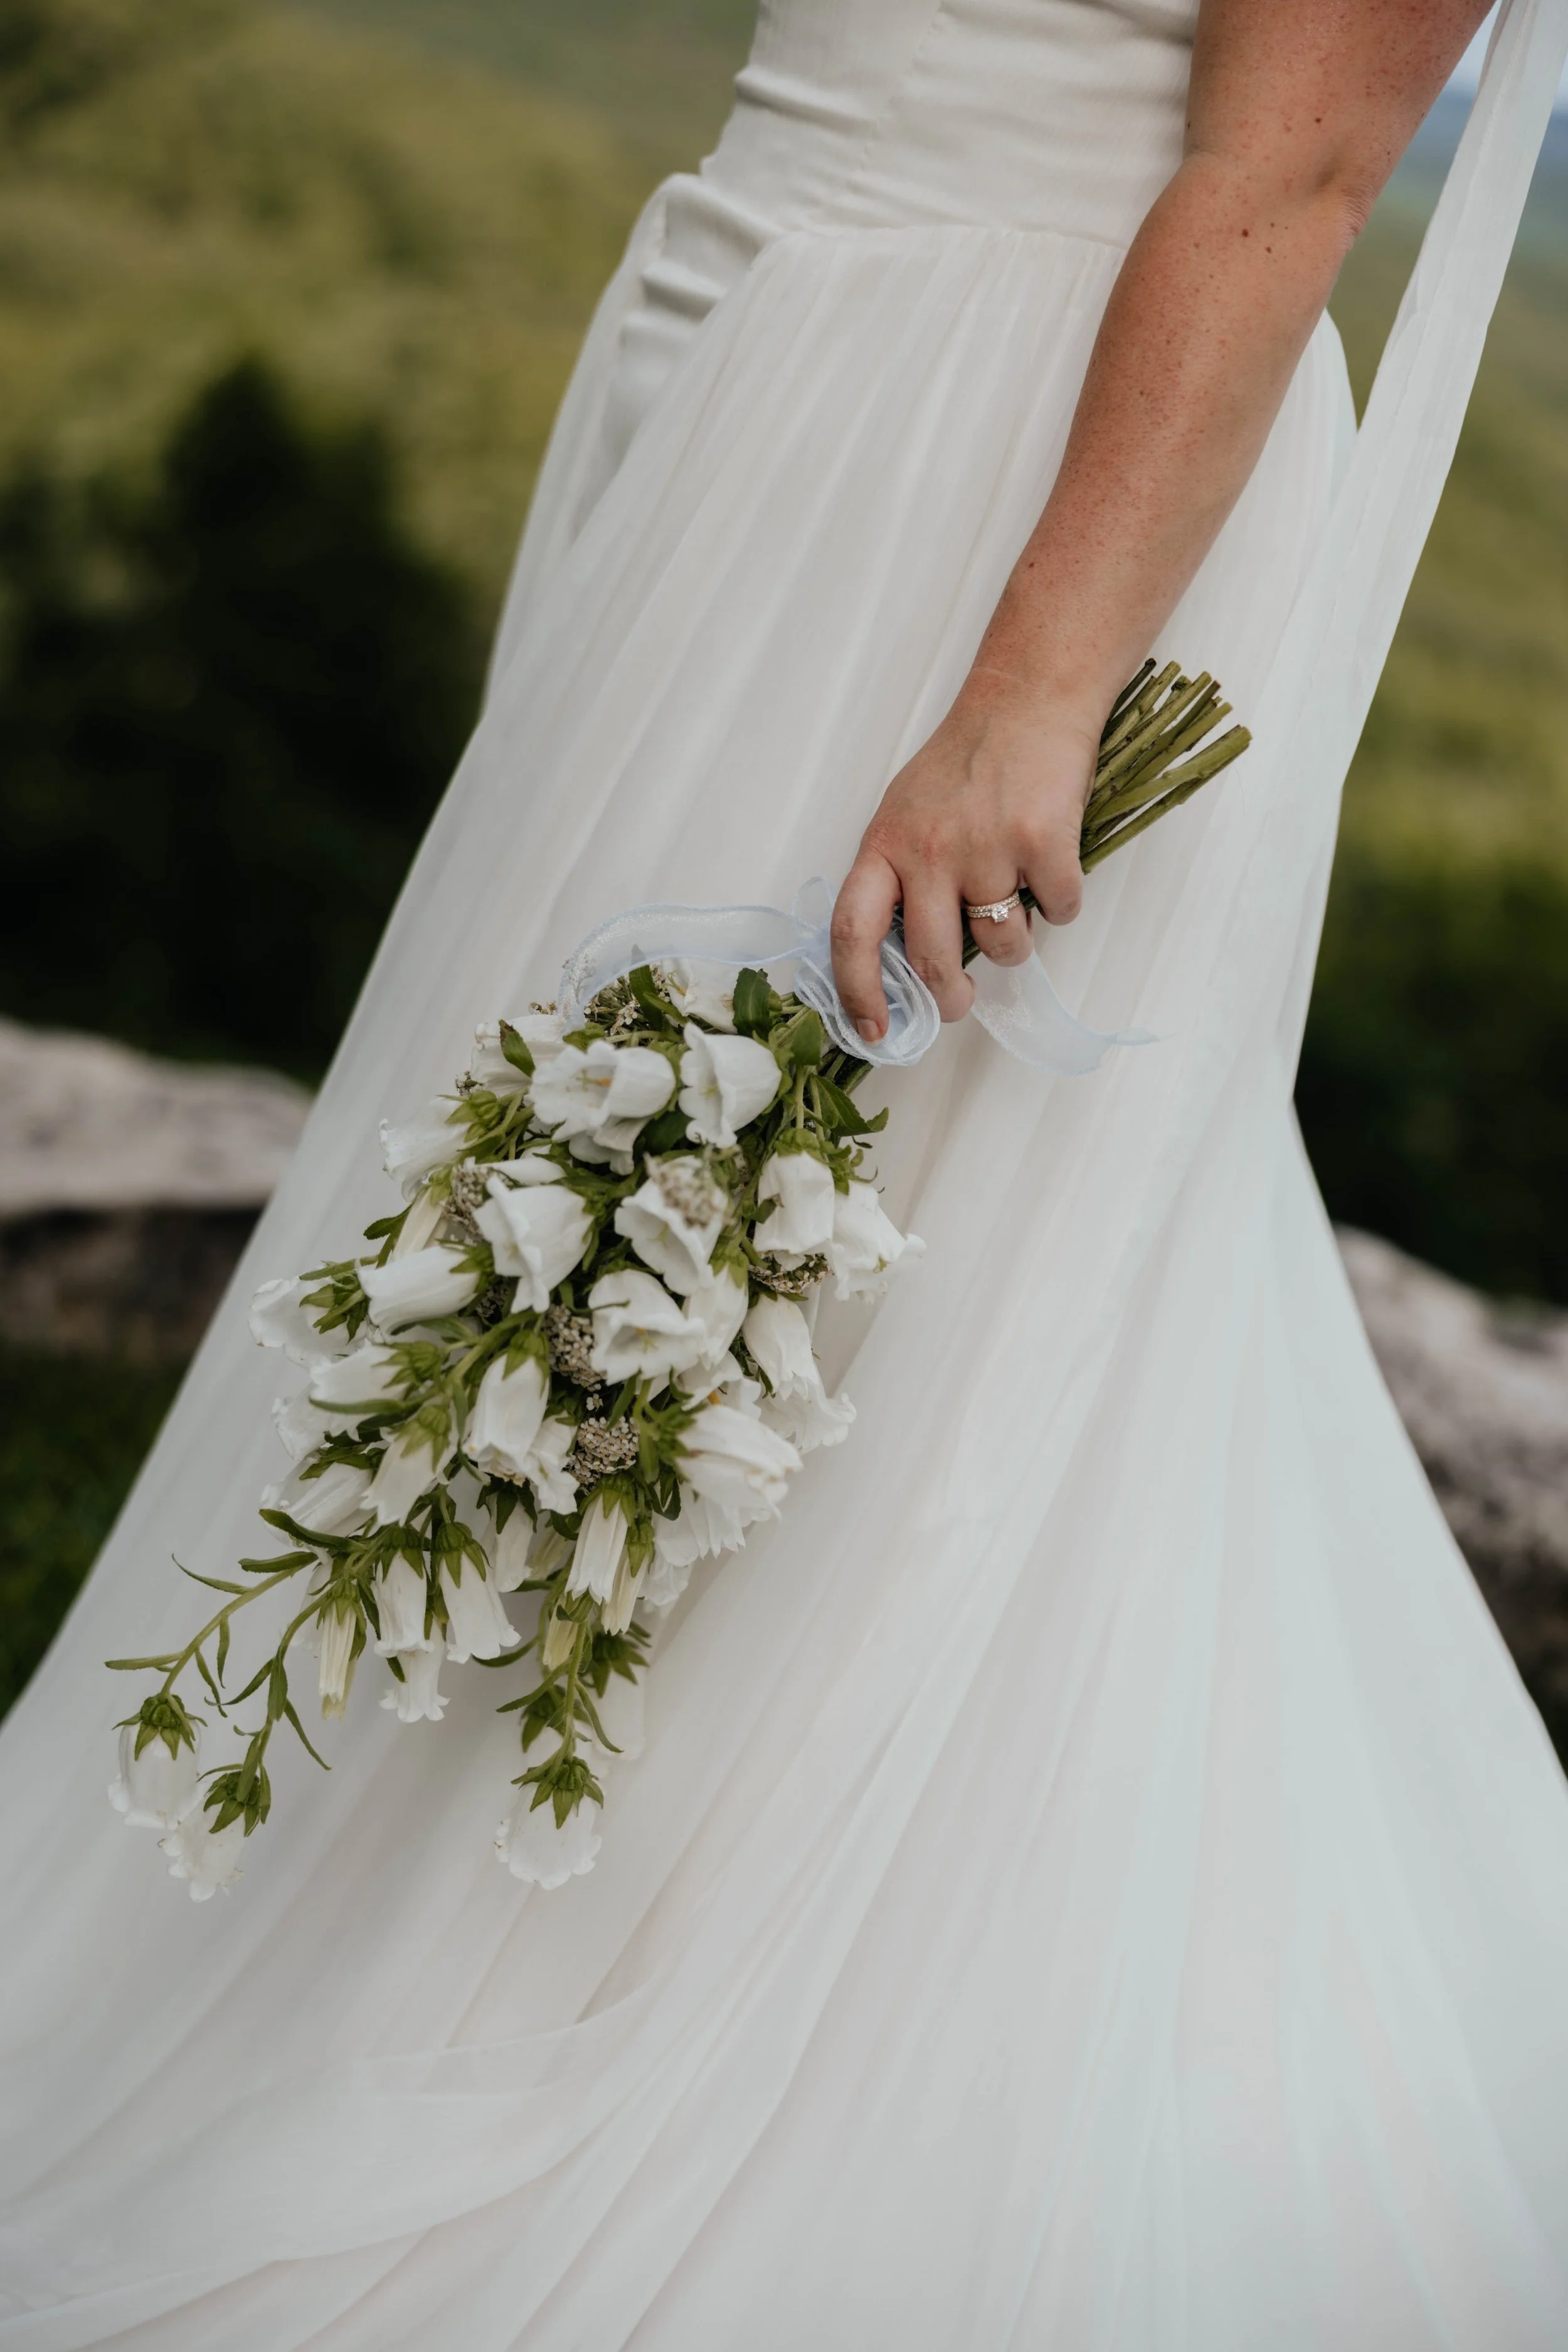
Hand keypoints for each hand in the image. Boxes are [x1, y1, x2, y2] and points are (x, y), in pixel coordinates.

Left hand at [831, 695, 1098, 1043]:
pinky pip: (1058, 911)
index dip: (858, 993)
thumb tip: (904, 963)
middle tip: (962, 999)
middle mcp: (928, 850)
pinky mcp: (1043, 842)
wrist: (1027, 698)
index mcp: (884, 845)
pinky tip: (1052, 867)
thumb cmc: (967, 761)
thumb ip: (898, 879)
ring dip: (1017, 938)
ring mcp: (986, 847)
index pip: (852, 933)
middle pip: (932, 961)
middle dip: (951, 998)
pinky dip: (1061, 903)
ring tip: (1017, 895)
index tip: (875, 1031)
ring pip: (1005, 943)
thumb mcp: (906, 815)